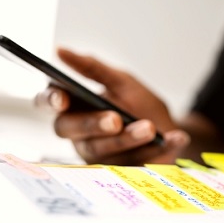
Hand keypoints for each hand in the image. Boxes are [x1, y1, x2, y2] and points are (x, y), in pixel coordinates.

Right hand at [35, 47, 189, 164]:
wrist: (167, 129)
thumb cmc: (138, 103)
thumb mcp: (122, 81)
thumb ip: (93, 69)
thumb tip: (60, 51)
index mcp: (74, 105)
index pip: (48, 101)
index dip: (50, 100)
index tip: (63, 99)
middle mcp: (78, 132)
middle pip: (69, 129)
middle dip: (92, 124)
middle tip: (115, 120)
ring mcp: (94, 154)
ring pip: (99, 150)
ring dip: (126, 139)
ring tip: (148, 128)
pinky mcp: (114, 171)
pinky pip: (131, 163)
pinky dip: (156, 150)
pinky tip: (174, 138)